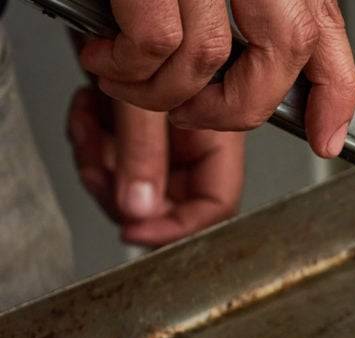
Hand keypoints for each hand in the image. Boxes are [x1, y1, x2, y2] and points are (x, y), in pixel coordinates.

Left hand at [67, 86, 245, 246]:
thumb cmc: (141, 40)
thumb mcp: (141, 99)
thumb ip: (143, 152)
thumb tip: (137, 209)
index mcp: (218, 139)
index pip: (215, 205)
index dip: (176, 227)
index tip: (133, 230)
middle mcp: (194, 146)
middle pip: (166, 202)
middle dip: (120, 191)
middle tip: (97, 169)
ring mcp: (163, 143)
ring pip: (128, 185)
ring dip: (97, 162)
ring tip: (88, 126)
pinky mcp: (132, 134)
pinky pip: (108, 162)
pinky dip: (88, 143)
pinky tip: (86, 111)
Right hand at [77, 0, 354, 157]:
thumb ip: (255, 19)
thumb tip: (266, 88)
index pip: (325, 31)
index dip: (334, 95)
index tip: (326, 136)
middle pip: (282, 53)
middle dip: (237, 107)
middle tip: (196, 112)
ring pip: (209, 57)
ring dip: (162, 93)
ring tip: (129, 80)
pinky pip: (154, 43)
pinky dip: (127, 68)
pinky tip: (107, 58)